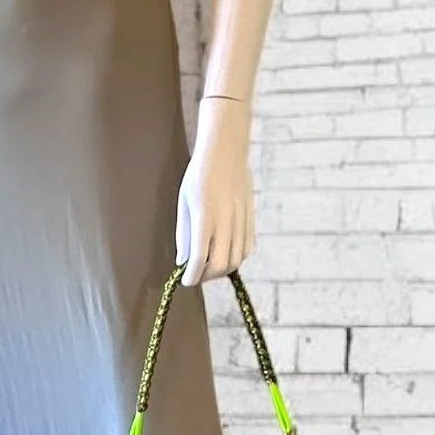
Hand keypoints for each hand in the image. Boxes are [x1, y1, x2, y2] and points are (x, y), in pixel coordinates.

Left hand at [176, 96, 254, 284]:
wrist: (225, 153)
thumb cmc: (198, 176)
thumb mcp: (184, 203)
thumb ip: (183, 234)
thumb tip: (183, 261)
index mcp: (204, 217)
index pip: (199, 258)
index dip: (192, 276)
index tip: (185, 281)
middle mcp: (225, 221)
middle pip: (220, 265)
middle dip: (206, 277)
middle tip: (196, 275)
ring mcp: (241, 221)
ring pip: (236, 260)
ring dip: (221, 270)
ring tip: (209, 267)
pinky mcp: (251, 219)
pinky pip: (246, 249)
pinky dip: (236, 259)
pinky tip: (225, 256)